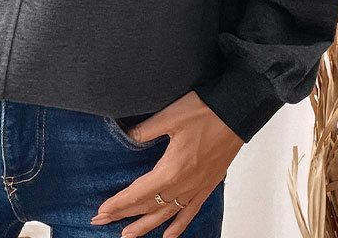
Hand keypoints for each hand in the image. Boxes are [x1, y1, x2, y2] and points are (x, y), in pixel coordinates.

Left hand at [90, 91, 243, 237]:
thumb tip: (125, 135)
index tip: (101, 211)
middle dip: (124, 215)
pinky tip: (169, 236)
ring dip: (146, 225)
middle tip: (101, 221)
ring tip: (128, 236)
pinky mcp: (208, 185)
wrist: (237, 113)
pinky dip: (179, 226)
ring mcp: (197, 187)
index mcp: (171, 170)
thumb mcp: (170, 116)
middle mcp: (184, 185)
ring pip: (167, 215)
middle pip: (149, 206)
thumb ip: (145, 130)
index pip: (138, 193)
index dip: (119, 203)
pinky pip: (190, 212)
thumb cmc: (205, 111)